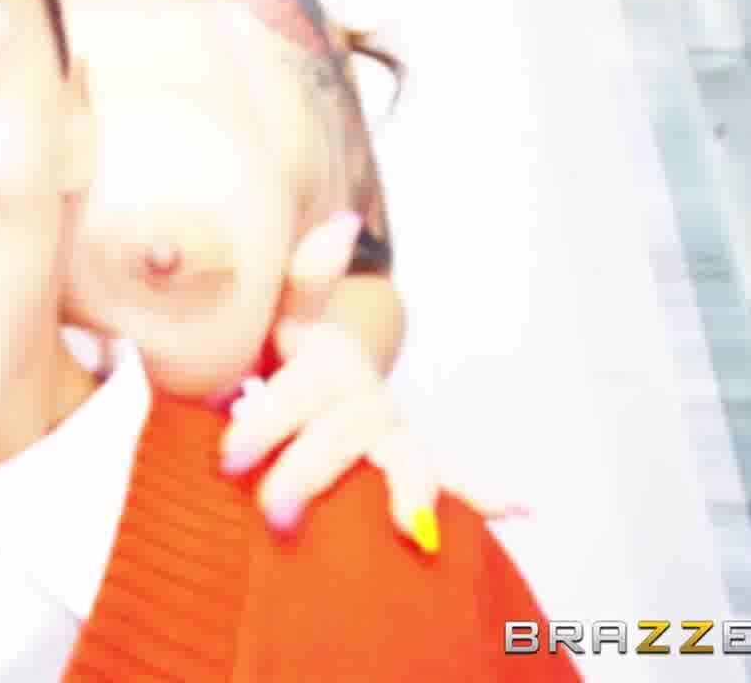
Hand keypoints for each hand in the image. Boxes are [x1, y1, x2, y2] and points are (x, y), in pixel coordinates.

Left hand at [217, 213, 524, 552]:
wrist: (322, 359)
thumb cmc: (285, 347)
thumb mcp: (281, 313)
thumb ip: (305, 278)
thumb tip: (343, 224)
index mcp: (324, 364)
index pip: (296, 394)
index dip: (266, 424)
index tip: (230, 456)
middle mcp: (362, 396)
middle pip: (341, 436)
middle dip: (307, 474)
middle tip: (274, 514)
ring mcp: (390, 426)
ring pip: (404, 458)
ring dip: (409, 491)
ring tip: (412, 525)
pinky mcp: (409, 452)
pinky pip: (450, 474)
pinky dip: (482, 493)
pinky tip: (519, 508)